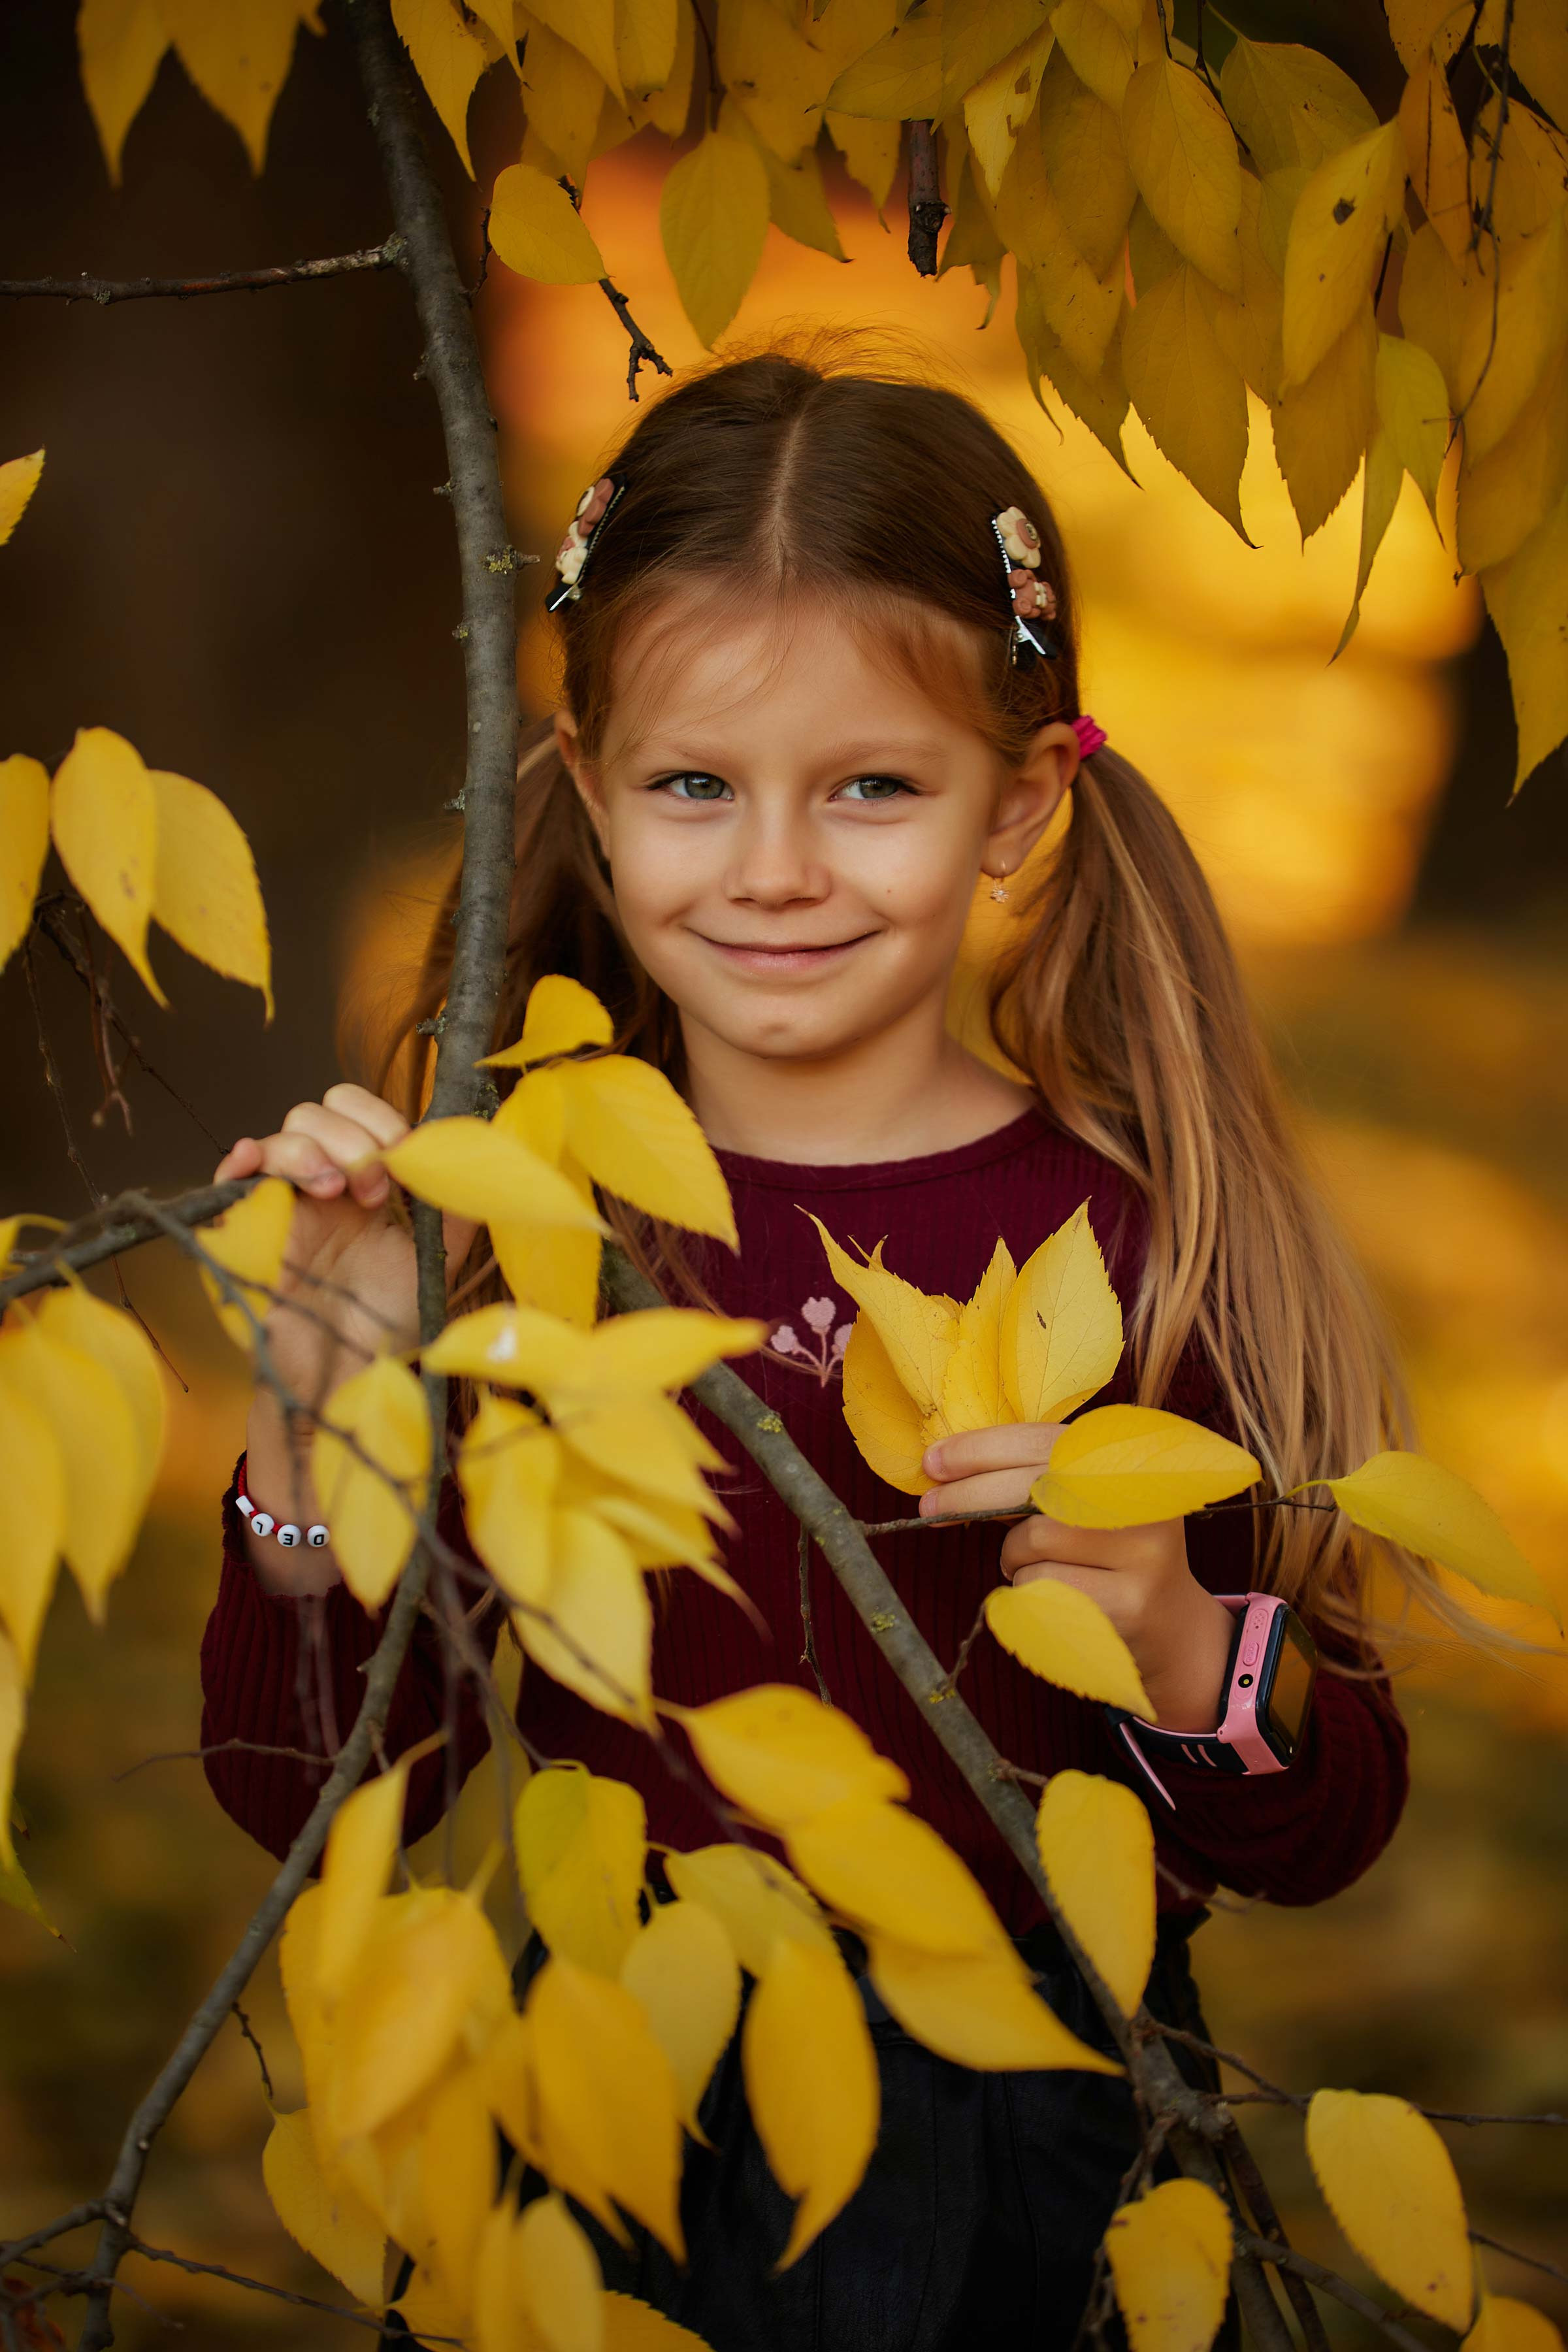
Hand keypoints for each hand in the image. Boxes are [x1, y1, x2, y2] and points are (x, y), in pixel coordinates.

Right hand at [212, 1085, 471, 1594]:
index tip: (404, 1158)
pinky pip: (230, 1176)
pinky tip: (257, 1164)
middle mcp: (325, 1187)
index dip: (382, 1120)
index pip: (362, 1112)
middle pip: (318, 1111)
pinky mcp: (248, 1232)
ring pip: (282, 1134)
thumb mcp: (436, 1257)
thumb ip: (455, 1203)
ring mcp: (284, 1206)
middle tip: (375, 1185)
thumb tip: (479, 1149)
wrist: (349, 1386)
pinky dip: (241, 1159)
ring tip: (340, 1193)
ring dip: (315, 1148)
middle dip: (352, 1133)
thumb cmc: (388, 1327)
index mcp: (368, 1184)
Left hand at [919, 1424, 1236, 1731]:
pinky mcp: (1129, 1602)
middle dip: (968, 1496)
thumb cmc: (1105, 1550)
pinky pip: (1042, 1590)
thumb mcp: (1080, 1500)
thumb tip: (944, 1467)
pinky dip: (1031, 1593)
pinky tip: (1059, 1597)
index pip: (1043, 1441)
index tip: (933, 1460)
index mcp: (1128, 1457)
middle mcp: (1143, 1496)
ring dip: (1014, 1558)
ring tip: (1038, 1566)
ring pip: (1032, 1544)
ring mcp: (1142, 1550)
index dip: (981, 1449)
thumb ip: (1029, 1477)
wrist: (1169, 1625)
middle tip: (929, 1506)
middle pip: (1032, 1490)